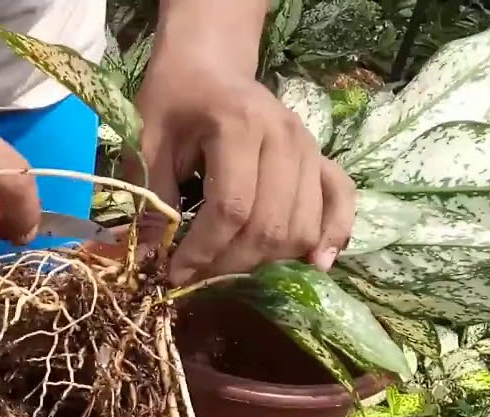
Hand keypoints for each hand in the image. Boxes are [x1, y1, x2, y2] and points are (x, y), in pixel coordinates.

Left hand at [130, 47, 356, 286]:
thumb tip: (149, 258)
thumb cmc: (174, 101)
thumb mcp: (148, 141)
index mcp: (240, 127)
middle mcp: (285, 138)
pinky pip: (341, 202)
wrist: (209, 66)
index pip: (231, 208)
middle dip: (231, 262)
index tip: (176, 273)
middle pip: (270, 224)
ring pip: (301, 226)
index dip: (204, 250)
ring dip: (266, 261)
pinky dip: (332, 236)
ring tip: (229, 268)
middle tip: (197, 276)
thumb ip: (152, 198)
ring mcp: (310, 149)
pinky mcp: (322, 158)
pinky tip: (315, 263)